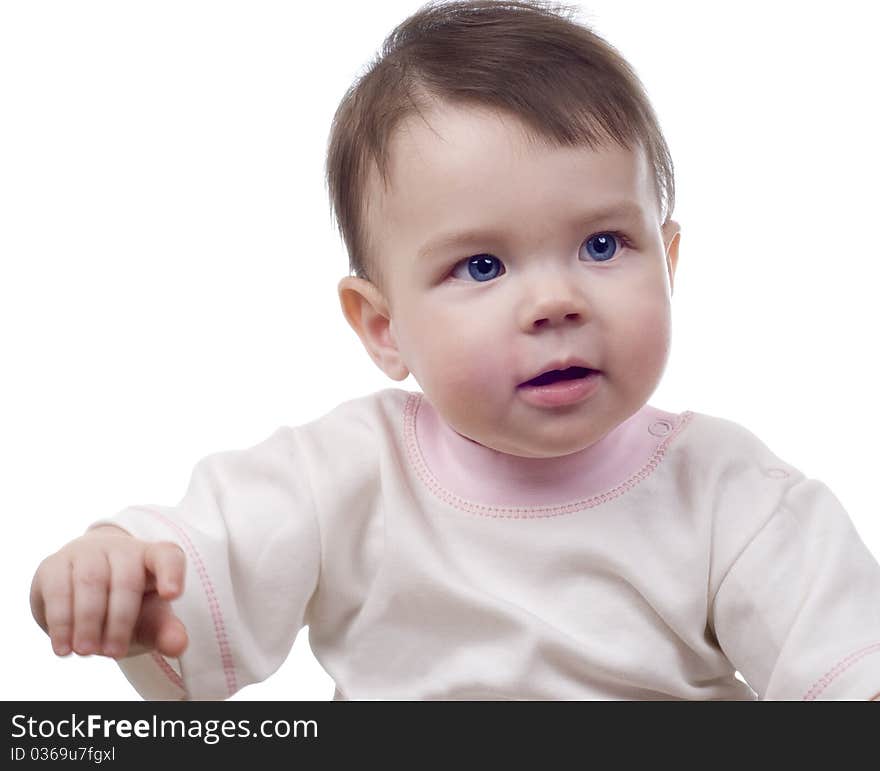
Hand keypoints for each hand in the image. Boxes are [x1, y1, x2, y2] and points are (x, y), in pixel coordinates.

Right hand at [30, 525, 188, 659]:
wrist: (82, 595)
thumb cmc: (127, 607)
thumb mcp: (148, 621)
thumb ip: (164, 631)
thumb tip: (179, 645)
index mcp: (153, 557)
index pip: (168, 557)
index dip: (171, 572)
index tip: (172, 595)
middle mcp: (122, 549)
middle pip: (127, 580)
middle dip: (120, 620)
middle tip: (114, 654)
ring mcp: (87, 552)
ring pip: (91, 581)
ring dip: (89, 621)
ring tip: (87, 652)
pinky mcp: (55, 564)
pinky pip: (59, 590)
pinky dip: (62, 622)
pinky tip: (64, 647)